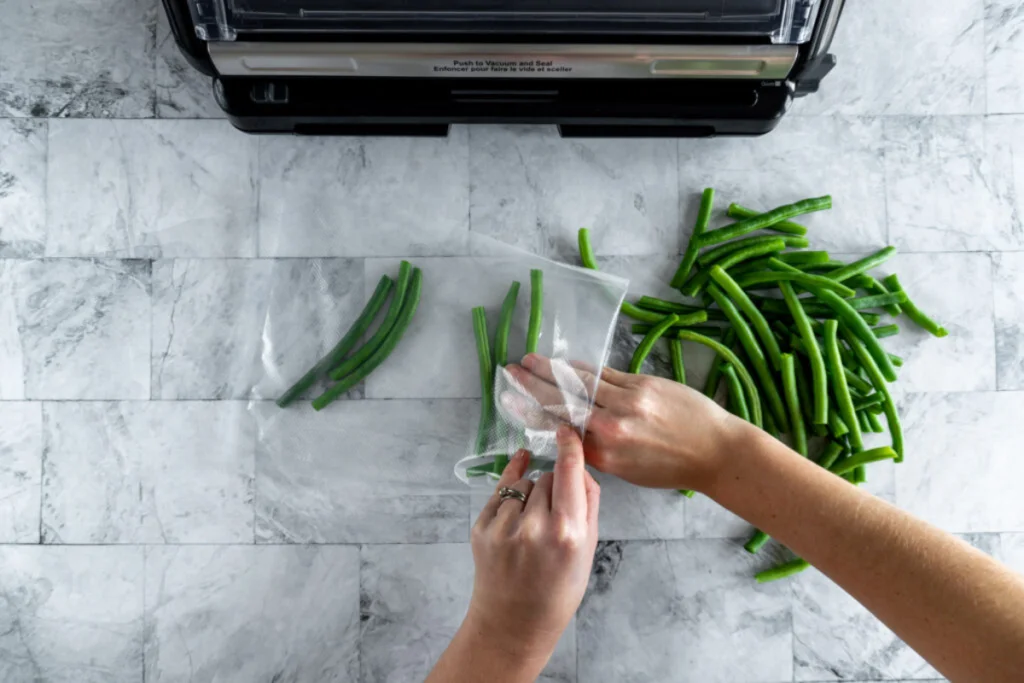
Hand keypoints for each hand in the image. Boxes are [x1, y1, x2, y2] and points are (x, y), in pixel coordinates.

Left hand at [466, 427, 599, 664]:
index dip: (568, 446)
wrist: (514, 624)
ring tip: (534, 524)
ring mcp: (503, 528)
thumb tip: (580, 467)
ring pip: (523, 484)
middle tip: (555, 516)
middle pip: (547, 478)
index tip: (566, 430)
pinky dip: (511, 493)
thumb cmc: (559, 591)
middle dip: (553, 488)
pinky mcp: (480, 529)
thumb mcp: (589, 551)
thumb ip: (589, 505)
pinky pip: (500, 493)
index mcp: (567, 533)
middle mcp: (534, 527)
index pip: (568, 472)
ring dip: (531, 494)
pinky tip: (518, 492)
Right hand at [505, 354, 745, 491]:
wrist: (716, 451)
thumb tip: (570, 430)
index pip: (559, 429)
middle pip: (563, 401)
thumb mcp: (628, 471)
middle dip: (532, 385)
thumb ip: (597, 450)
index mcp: (605, 455)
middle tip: (510, 372)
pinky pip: (604, 373)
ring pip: (580, 382)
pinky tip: (566, 362)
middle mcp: (612, 428)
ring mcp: (628, 403)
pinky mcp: (643, 385)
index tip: (510, 400)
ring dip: (551, 369)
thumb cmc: (673, 466)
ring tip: (529, 360)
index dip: (531, 412)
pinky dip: (582, 368)